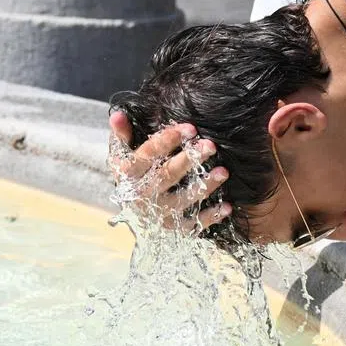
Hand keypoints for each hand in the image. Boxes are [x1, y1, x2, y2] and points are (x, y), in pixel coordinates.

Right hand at [108, 111, 230, 230]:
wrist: (133, 214)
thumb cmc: (132, 175)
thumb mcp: (122, 156)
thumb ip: (122, 135)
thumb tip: (117, 114)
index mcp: (127, 174)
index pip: (147, 154)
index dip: (168, 140)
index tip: (191, 128)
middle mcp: (140, 196)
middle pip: (167, 175)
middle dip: (189, 159)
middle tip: (211, 146)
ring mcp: (156, 214)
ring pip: (182, 200)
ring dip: (204, 186)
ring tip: (224, 172)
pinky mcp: (171, 230)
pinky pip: (192, 224)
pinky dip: (210, 216)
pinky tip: (227, 206)